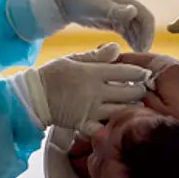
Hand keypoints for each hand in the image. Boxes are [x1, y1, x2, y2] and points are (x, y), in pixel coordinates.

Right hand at [26, 43, 149, 135]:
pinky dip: (113, 127)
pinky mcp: (84, 124)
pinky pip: (103, 129)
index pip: (125, 71)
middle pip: (128, 92)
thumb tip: (117, 48)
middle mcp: (95, 91)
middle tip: (144, 90)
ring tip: (137, 106)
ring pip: (121, 110)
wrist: (33, 97)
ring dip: (132, 108)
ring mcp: (90, 110)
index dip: (139, 73)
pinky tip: (120, 124)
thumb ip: (96, 56)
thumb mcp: (73, 59)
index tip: (145, 74)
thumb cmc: (53, 74)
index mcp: (93, 72)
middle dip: (140, 91)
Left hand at [50, 0, 154, 51]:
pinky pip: (128, 33)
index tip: (144, 50)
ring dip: (139, 42)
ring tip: (136, 58)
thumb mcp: (99, 7)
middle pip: (144, 26)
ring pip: (137, 30)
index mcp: (128, 1)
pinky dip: (131, 42)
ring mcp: (121, 15)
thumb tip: (134, 11)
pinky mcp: (114, 22)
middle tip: (140, 58)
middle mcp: (128, 7)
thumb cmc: (82, 2)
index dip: (149, 34)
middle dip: (145, 41)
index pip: (147, 18)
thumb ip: (117, 11)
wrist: (65, 2)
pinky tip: (130, 53)